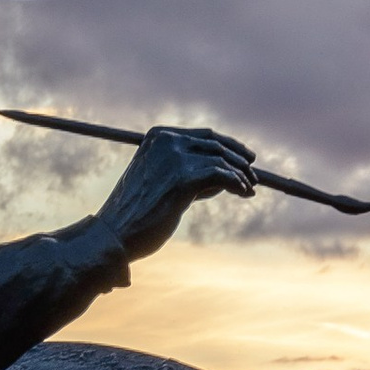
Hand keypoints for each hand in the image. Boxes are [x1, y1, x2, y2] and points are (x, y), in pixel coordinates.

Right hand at [101, 124, 254, 263]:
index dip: (230, 147)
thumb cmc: (138, 213)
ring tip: (249, 189)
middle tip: (254, 177)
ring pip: (222, 160)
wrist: (115, 233)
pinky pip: (222, 175)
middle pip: (217, 144)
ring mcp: (174, 157)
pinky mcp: (183, 178)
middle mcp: (166, 140)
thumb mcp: (161, 181)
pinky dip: (236, 183)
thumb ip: (188, 172)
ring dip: (241, 175)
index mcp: (158, 136)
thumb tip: (225, 175)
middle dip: (239, 160)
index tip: (247, 159)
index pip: (205, 136)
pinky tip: (243, 193)